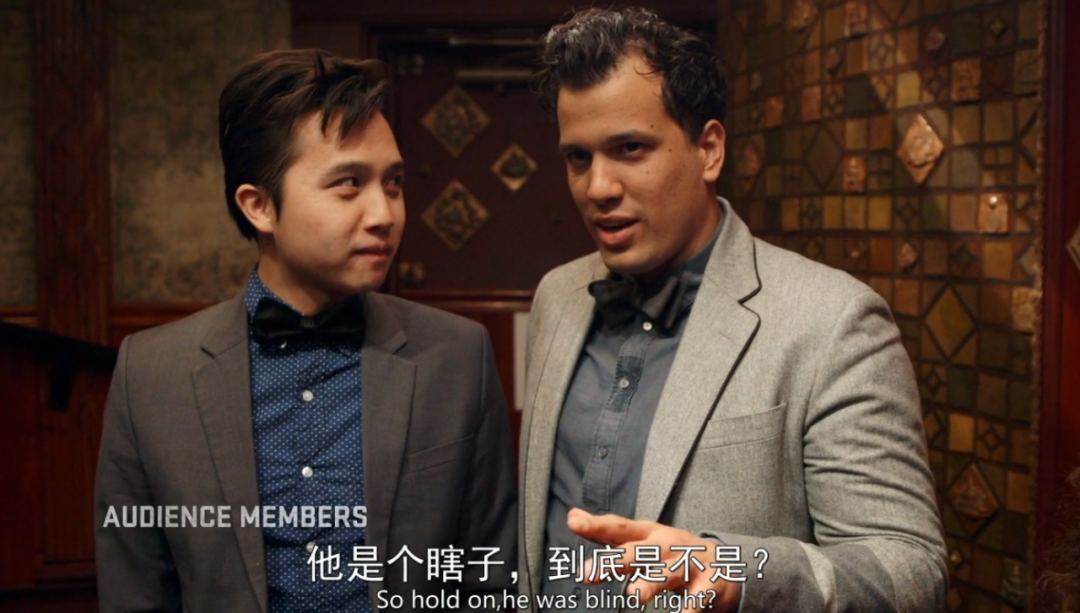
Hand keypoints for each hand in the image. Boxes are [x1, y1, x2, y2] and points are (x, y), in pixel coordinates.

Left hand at [567, 508, 739, 612]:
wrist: (724, 563)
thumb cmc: (672, 552)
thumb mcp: (642, 540)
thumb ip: (608, 532)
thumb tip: (572, 516)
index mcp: (647, 535)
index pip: (618, 528)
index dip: (596, 525)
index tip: (573, 522)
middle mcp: (666, 546)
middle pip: (638, 552)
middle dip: (614, 561)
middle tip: (587, 574)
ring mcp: (688, 563)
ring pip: (667, 573)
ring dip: (652, 583)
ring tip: (634, 595)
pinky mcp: (709, 584)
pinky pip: (697, 598)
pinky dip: (689, 608)